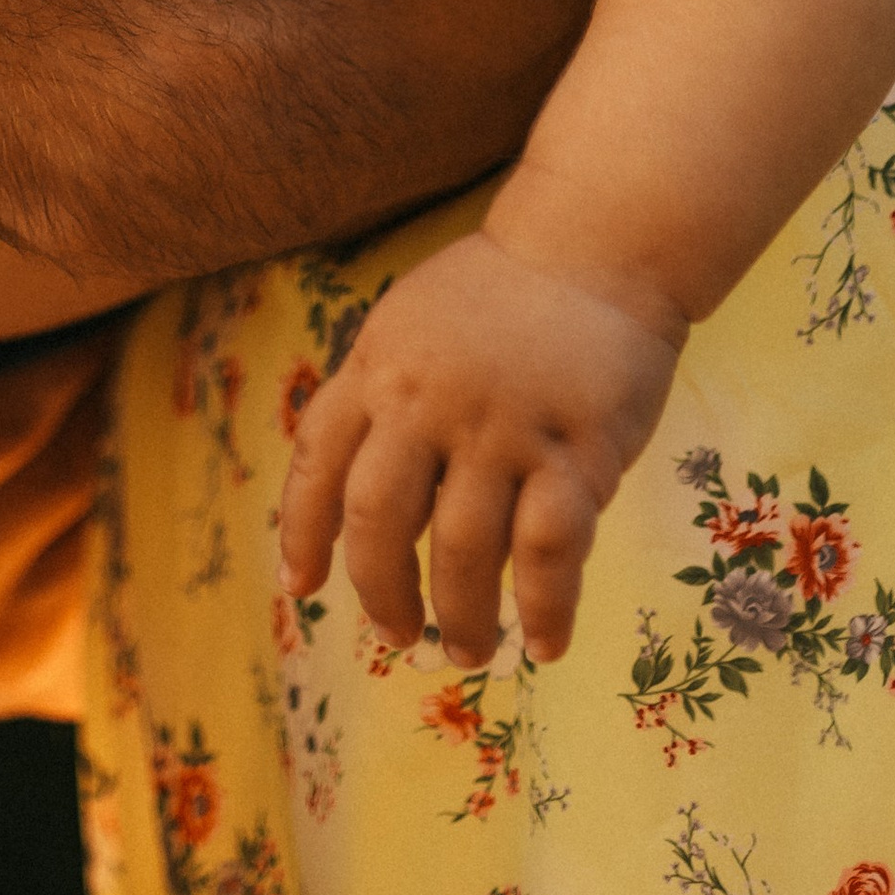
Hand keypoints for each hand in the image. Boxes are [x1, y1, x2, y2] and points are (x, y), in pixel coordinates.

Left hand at [279, 231, 680, 667]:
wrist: (595, 243)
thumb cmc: (501, 294)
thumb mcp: (411, 327)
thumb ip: (381, 398)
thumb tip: (352, 503)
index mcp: (379, 367)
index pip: (318, 461)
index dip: (302, 533)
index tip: (300, 589)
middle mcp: (429, 401)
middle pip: (378, 522)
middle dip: (380, 593)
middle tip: (397, 637)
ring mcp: (502, 427)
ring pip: (464, 551)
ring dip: (463, 618)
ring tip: (469, 652)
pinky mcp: (576, 449)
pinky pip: (550, 550)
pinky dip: (546, 610)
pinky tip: (544, 645)